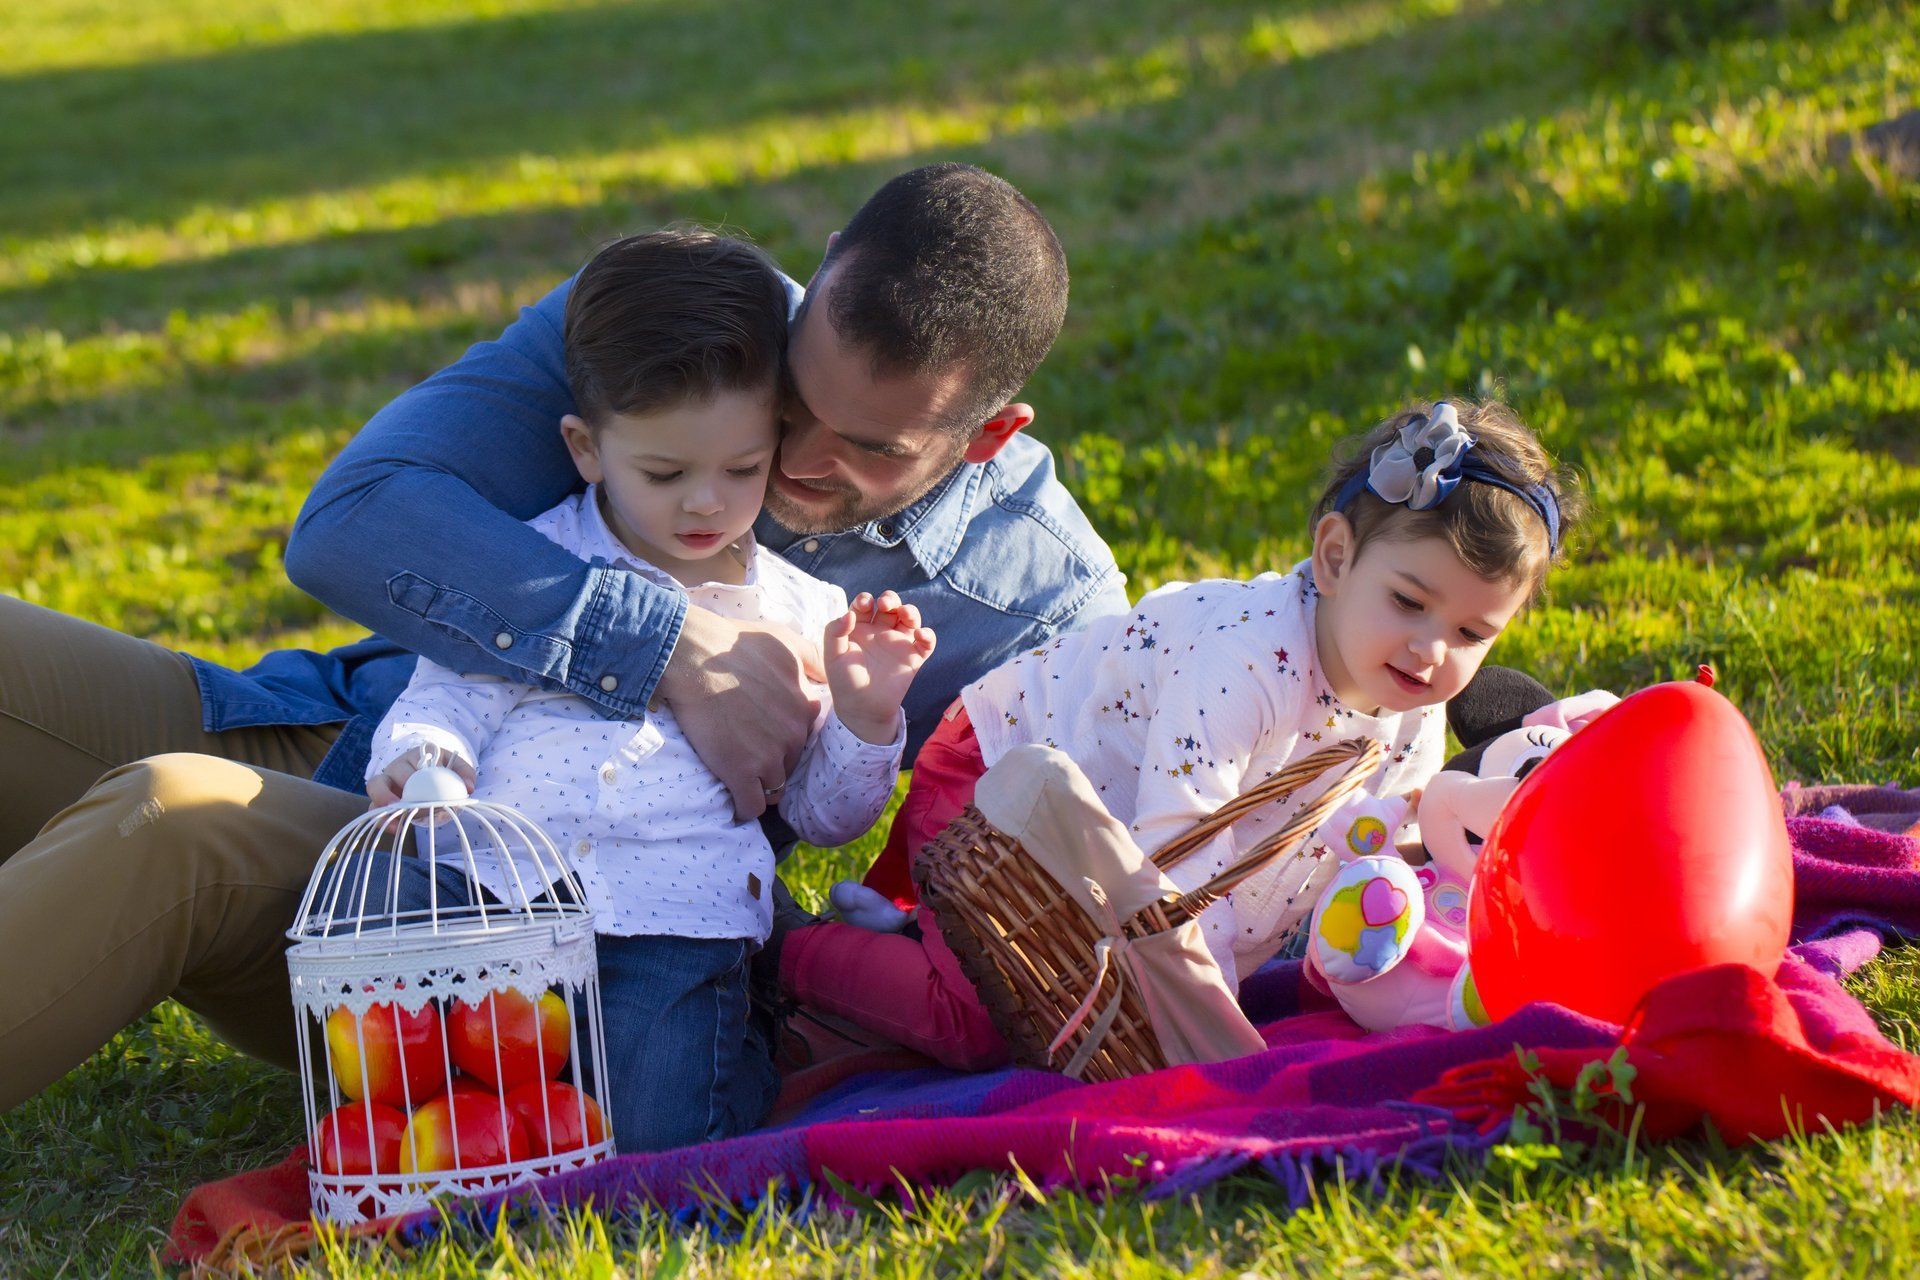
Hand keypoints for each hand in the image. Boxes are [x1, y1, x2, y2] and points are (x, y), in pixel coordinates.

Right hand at [367, 744, 476, 809]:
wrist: (429, 774)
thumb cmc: (440, 768)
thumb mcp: (454, 765)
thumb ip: (464, 772)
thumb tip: (469, 788)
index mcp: (412, 757)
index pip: (408, 765)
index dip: (412, 777)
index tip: (423, 791)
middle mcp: (394, 769)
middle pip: (386, 778)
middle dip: (398, 794)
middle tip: (411, 806)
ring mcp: (385, 784)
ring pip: (374, 791)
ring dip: (383, 805)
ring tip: (397, 820)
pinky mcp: (381, 800)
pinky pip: (375, 809)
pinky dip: (384, 820)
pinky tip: (396, 829)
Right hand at [656, 606, 825, 820]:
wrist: (694, 655)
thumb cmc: (734, 643)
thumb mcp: (785, 640)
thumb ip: (812, 658)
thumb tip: (825, 674)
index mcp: (805, 707)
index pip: (804, 738)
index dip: (786, 740)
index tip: (766, 737)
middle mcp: (793, 735)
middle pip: (790, 764)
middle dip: (773, 762)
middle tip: (748, 754)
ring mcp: (769, 756)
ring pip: (775, 788)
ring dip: (760, 786)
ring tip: (741, 778)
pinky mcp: (741, 772)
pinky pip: (751, 807)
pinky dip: (743, 808)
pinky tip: (734, 801)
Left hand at [824, 591, 935, 743]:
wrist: (862, 708)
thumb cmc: (844, 681)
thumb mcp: (832, 656)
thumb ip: (834, 632)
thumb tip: (849, 614)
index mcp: (860, 628)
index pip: (865, 605)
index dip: (865, 599)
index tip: (865, 604)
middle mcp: (881, 631)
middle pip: (890, 606)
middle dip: (890, 599)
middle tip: (886, 604)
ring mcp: (898, 643)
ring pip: (910, 618)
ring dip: (910, 611)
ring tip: (905, 613)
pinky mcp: (913, 657)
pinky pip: (926, 643)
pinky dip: (928, 635)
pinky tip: (921, 635)